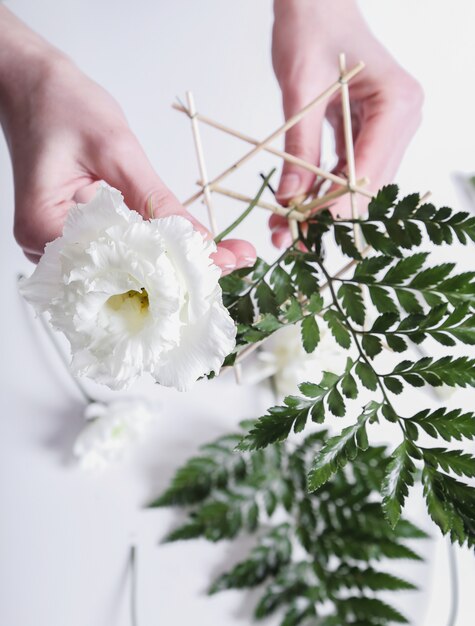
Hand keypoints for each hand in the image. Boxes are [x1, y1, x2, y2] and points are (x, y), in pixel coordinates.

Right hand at [0, 8, 254, 271]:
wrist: (32, 85)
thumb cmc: (60, 104)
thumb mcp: (116, 149)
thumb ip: (156, 199)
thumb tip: (199, 239)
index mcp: (45, 228)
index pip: (119, 266)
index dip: (173, 269)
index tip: (222, 263)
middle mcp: (49, 247)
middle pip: (124, 275)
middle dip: (181, 270)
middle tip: (233, 260)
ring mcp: (63, 243)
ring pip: (126, 266)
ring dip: (174, 260)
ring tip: (225, 256)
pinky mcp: (79, 233)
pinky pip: (121, 250)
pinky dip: (156, 247)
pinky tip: (194, 246)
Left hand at [270, 0, 423, 247]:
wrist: (315, 3)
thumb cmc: (311, 28)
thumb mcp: (300, 89)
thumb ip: (298, 147)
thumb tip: (289, 200)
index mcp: (397, 103)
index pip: (368, 170)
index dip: (337, 206)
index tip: (306, 232)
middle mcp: (402, 119)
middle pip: (367, 184)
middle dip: (328, 215)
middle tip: (291, 241)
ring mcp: (389, 127)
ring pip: (357, 184)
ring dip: (322, 208)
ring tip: (285, 229)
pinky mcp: (369, 131)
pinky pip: (347, 170)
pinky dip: (322, 189)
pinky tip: (296, 206)